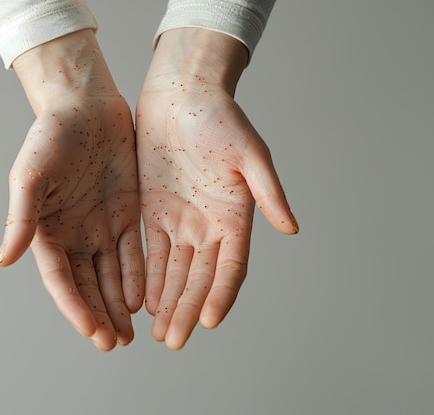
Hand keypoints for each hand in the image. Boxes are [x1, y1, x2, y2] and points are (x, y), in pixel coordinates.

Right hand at [0, 30, 143, 350]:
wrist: (85, 106)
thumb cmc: (51, 135)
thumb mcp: (31, 174)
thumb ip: (21, 216)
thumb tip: (4, 259)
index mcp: (47, 230)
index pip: (61, 279)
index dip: (75, 307)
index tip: (93, 332)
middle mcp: (74, 234)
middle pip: (88, 285)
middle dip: (101, 315)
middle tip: (117, 343)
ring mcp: (101, 226)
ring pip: (112, 275)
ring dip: (120, 305)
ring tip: (133, 333)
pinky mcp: (126, 214)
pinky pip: (133, 252)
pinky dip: (138, 276)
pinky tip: (146, 298)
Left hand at [136, 28, 297, 349]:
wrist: (181, 94)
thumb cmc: (220, 117)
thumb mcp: (249, 153)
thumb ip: (267, 192)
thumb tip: (292, 229)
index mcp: (235, 215)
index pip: (230, 265)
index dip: (221, 294)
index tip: (209, 322)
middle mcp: (208, 223)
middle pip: (198, 276)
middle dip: (187, 308)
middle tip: (173, 340)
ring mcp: (180, 218)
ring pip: (173, 270)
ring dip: (167, 300)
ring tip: (158, 331)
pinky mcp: (153, 209)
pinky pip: (150, 250)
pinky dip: (146, 276)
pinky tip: (141, 299)